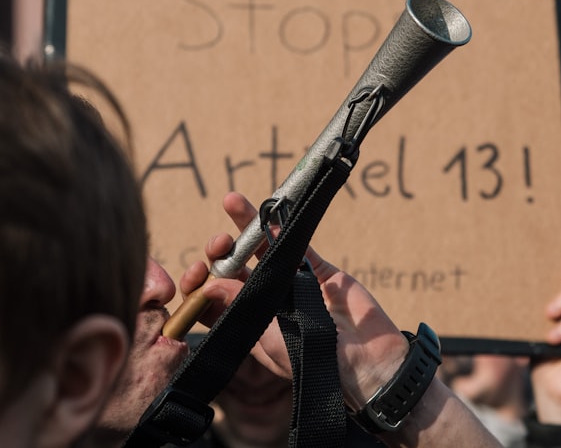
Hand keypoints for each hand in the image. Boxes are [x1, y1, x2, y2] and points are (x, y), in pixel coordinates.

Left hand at [179, 191, 409, 410]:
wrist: (363, 357)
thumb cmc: (310, 359)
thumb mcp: (266, 336)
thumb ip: (239, 306)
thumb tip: (209, 284)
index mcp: (248, 323)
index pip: (216, 299)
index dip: (202, 282)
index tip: (197, 273)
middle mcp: (266, 300)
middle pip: (235, 268)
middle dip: (222, 251)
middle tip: (219, 244)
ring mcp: (292, 282)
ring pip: (263, 248)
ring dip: (246, 225)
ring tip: (232, 202)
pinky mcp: (317, 270)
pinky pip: (296, 244)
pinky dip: (281, 228)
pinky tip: (268, 214)